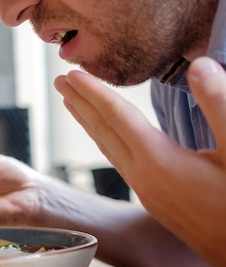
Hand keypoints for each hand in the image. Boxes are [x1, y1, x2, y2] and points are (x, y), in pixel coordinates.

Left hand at [54, 56, 225, 266]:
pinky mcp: (153, 201)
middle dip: (80, 102)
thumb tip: (199, 65)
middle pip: (102, 131)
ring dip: (87, 122)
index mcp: (158, 161)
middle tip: (58, 79)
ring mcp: (145, 191)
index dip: (94, 91)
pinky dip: (104, 140)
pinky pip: (118, 161)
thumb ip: (219, 105)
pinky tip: (105, 137)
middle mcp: (142, 176)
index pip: (116, 116)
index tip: (71, 73)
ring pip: (107, 148)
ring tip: (71, 102)